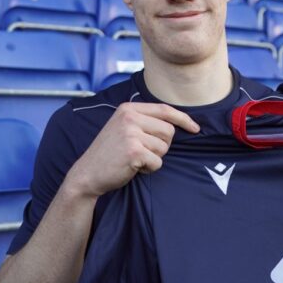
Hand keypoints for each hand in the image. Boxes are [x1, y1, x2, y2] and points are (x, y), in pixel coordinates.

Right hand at [64, 102, 199, 197]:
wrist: (87, 173)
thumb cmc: (110, 153)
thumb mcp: (124, 127)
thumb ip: (145, 121)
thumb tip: (177, 124)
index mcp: (128, 108)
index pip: (165, 110)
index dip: (183, 119)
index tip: (195, 128)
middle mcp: (130, 117)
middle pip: (169, 130)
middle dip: (162, 145)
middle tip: (143, 152)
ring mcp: (131, 133)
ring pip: (164, 147)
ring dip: (154, 158)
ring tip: (135, 159)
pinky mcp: (134, 151)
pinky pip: (157, 162)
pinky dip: (149, 168)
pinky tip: (134, 168)